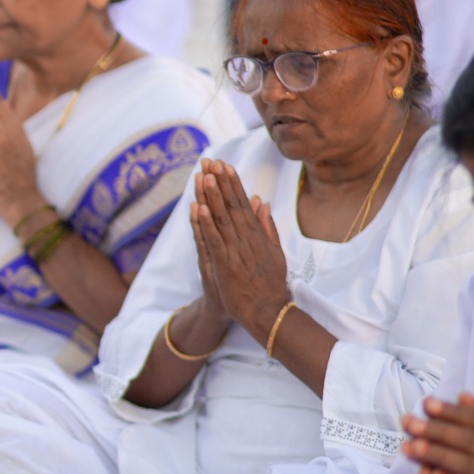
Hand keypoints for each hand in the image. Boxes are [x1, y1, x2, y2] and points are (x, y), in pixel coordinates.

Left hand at [192, 158, 288, 333]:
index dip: (232, 183)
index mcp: (257, 235)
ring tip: (204, 176)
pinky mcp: (225, 264)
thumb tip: (261, 201)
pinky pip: (213, 240)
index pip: (242, 204)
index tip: (224, 165)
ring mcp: (236, 251)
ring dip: (212, 196)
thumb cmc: (268, 284)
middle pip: (231, 206)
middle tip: (211, 161)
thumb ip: (267, 226)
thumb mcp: (273, 251)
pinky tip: (199, 208)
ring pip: (221, 219)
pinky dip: (206, 224)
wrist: (268, 312)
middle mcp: (247, 239)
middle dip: (220, 183)